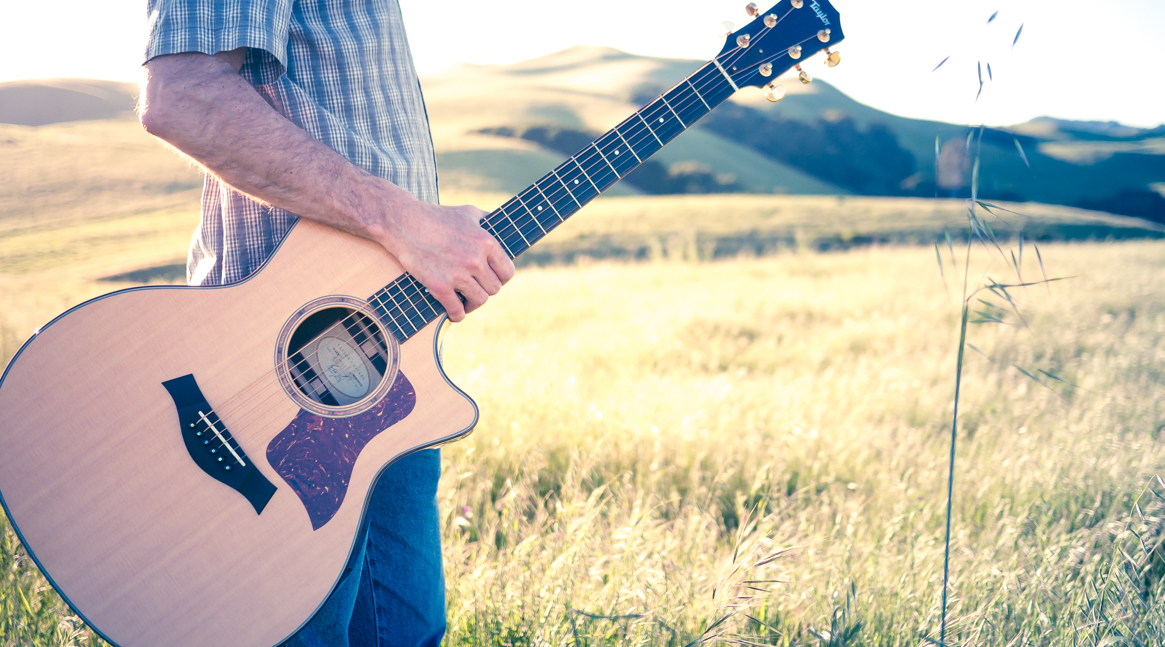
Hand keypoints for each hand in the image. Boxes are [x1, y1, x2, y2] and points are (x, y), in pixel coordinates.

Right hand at [370, 197, 515, 322]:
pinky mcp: (439, 286)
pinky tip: (454, 312)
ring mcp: (457, 274)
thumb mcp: (468, 213)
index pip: (507, 272)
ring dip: (472, 303)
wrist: (403, 223)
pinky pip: (457, 311)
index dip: (501, 279)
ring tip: (465, 300)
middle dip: (485, 289)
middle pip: (494, 288)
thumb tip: (504, 227)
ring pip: (479, 300)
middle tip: (474, 288)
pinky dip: (457, 315)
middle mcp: (475, 259)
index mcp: (486, 242)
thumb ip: (488, 220)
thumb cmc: (436, 217)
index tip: (492, 280)